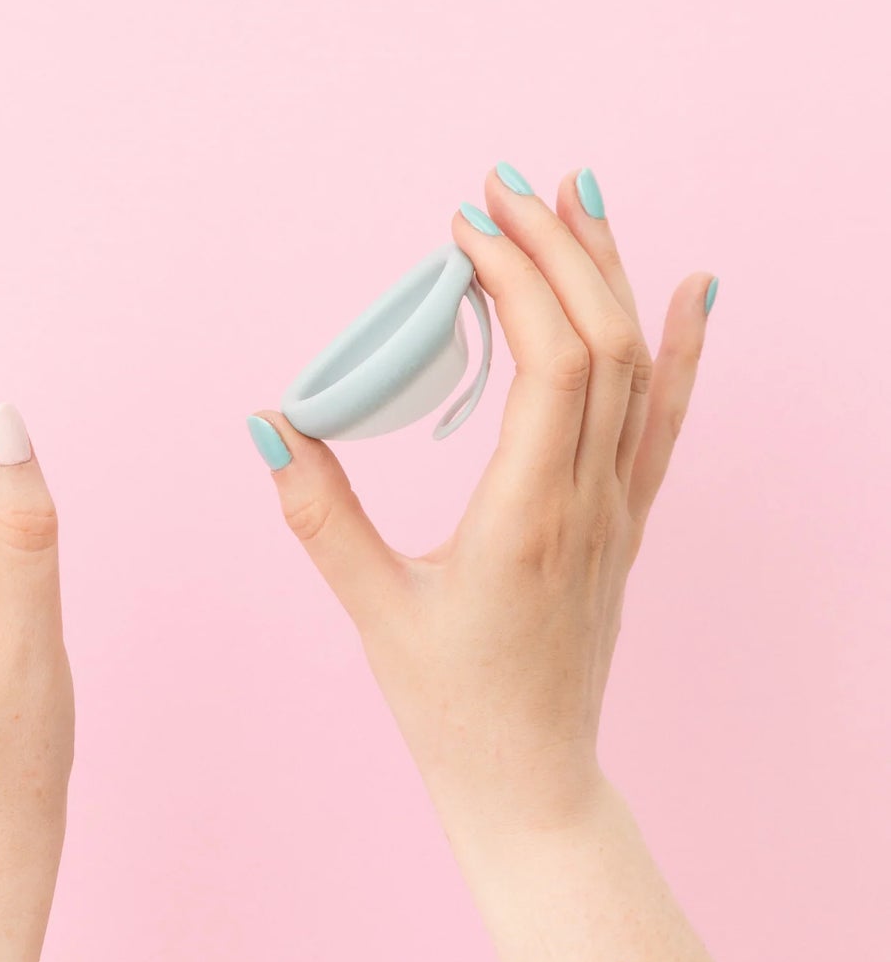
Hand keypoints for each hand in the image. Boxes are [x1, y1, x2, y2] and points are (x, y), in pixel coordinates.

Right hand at [249, 167, 714, 839]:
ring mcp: (618, 511)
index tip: (463, 230)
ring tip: (581, 195)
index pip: (551, 362)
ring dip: (610, 273)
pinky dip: (684, 345)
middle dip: (557, 249)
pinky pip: (667, 419)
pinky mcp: (624, 522)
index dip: (517, 279)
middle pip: (603, 342)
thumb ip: (318, 511)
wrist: (529, 777)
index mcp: (526, 518)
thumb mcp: (371, 606)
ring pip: (640, 368)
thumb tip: (269, 422)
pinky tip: (693, 284)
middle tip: (504, 185)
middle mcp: (589, 502)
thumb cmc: (448, 703)